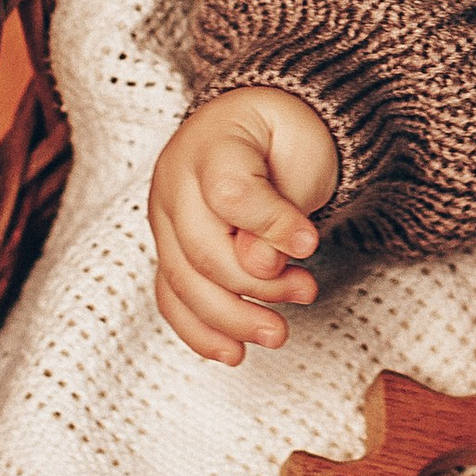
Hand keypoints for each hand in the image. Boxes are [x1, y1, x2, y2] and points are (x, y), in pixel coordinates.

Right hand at [149, 85, 340, 363]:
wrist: (256, 124)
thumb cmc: (283, 134)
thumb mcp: (301, 154)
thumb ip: (282, 206)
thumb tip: (261, 265)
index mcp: (211, 144)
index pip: (229, 194)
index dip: (271, 226)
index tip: (311, 244)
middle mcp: (174, 182)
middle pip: (202, 251)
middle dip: (257, 286)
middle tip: (306, 292)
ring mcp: (164, 218)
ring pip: (183, 283)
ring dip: (232, 319)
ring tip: (277, 333)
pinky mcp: (167, 249)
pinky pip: (172, 297)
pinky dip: (200, 330)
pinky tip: (232, 352)